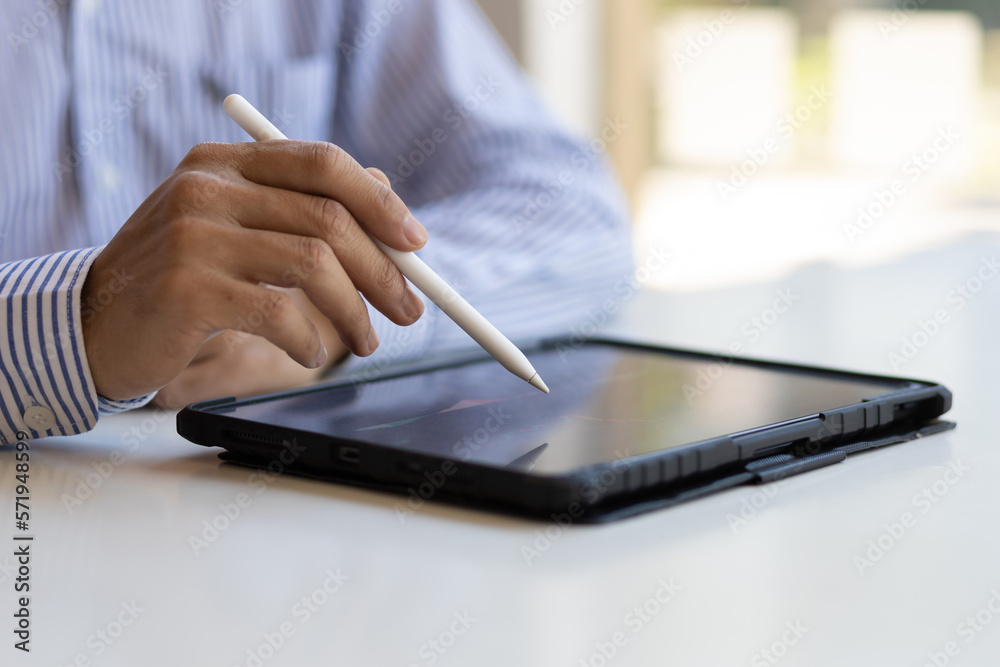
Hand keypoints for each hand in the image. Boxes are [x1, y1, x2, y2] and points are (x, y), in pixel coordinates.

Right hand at [82, 141, 425, 401]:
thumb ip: (299, 208)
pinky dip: (310, 339)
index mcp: (224, 164)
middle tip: (409, 310)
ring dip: (355, 312)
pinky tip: (311, 354)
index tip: (417, 244)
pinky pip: (279, 311)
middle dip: (384, 270)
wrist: (93, 325)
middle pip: (328, 217)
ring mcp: (192, 234)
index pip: (321, 162)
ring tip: (366, 343)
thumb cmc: (178, 281)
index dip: (380, 202)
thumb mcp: (235, 230)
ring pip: (313, 262)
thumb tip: (389, 198)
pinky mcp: (187, 287)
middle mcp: (206, 187)